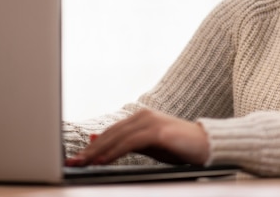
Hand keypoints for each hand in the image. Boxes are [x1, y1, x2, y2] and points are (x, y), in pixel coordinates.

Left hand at [65, 109, 209, 165]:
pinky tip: (102, 161)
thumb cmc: (179, 147)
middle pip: (110, 133)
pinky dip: (113, 152)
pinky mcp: (157, 131)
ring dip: (98, 152)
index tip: (77, 157)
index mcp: (140, 118)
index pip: (111, 132)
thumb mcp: (150, 147)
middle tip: (73, 161)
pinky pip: (129, 143)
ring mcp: (150, 121)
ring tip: (83, 163)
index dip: (93, 145)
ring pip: (116, 137)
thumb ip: (127, 144)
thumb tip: (100, 142)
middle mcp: (142, 116)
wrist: (206, 145)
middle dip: (90, 149)